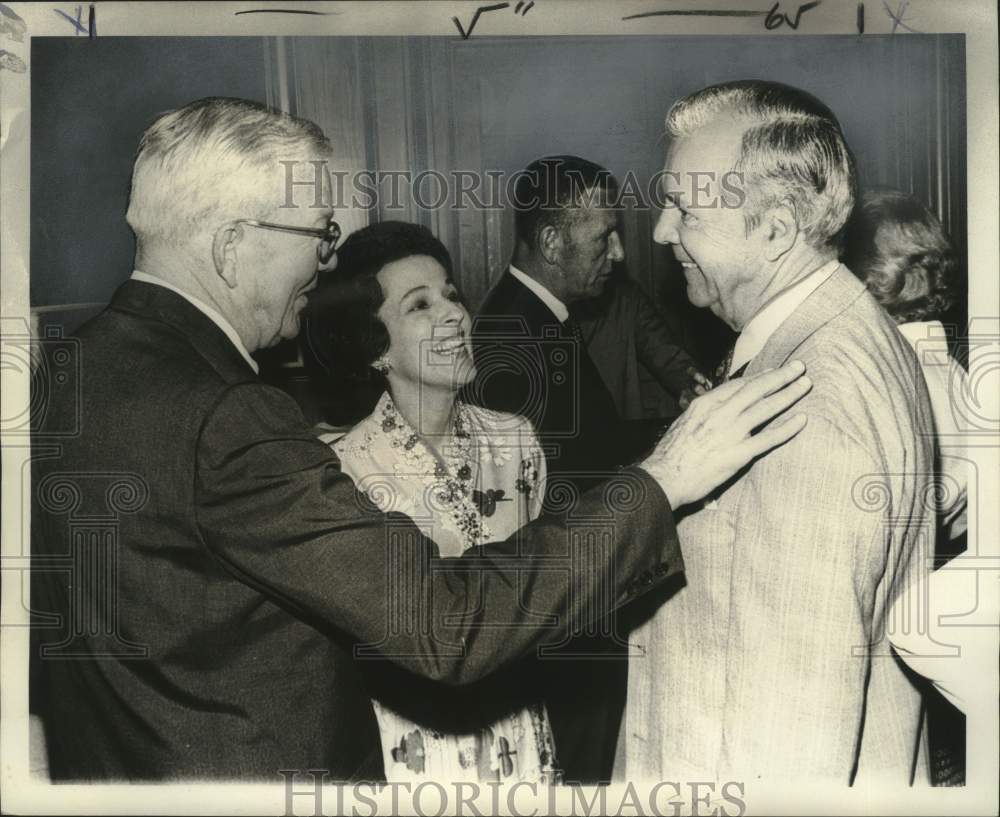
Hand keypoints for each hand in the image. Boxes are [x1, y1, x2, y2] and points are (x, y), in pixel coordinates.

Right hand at [640, 360, 810, 508]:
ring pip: (766, 407)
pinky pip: (769, 438)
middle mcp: (720, 414)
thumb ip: (704, 416)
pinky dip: (787, 428)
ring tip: (805, 384)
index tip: (773, 371)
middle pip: (756, 390)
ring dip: (789, 394)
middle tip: (798, 367)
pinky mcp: (739, 454)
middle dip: (780, 376)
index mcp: (705, 405)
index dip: (759, 377)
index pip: (737, 385)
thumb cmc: (670, 455)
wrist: (663, 477)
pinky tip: (801, 420)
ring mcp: (731, 433)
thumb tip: (717, 411)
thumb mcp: (684, 424)